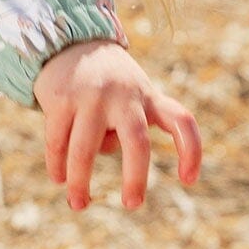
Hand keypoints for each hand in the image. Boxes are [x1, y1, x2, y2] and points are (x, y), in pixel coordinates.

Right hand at [32, 39, 201, 210]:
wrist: (70, 43)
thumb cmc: (109, 84)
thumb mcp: (131, 98)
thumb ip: (130, 127)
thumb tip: (107, 152)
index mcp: (149, 97)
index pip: (181, 121)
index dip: (190, 151)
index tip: (189, 181)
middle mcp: (124, 95)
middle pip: (137, 141)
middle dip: (136, 176)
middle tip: (133, 204)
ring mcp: (91, 97)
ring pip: (86, 149)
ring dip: (81, 182)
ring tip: (79, 205)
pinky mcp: (61, 100)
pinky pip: (58, 142)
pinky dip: (58, 165)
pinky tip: (59, 179)